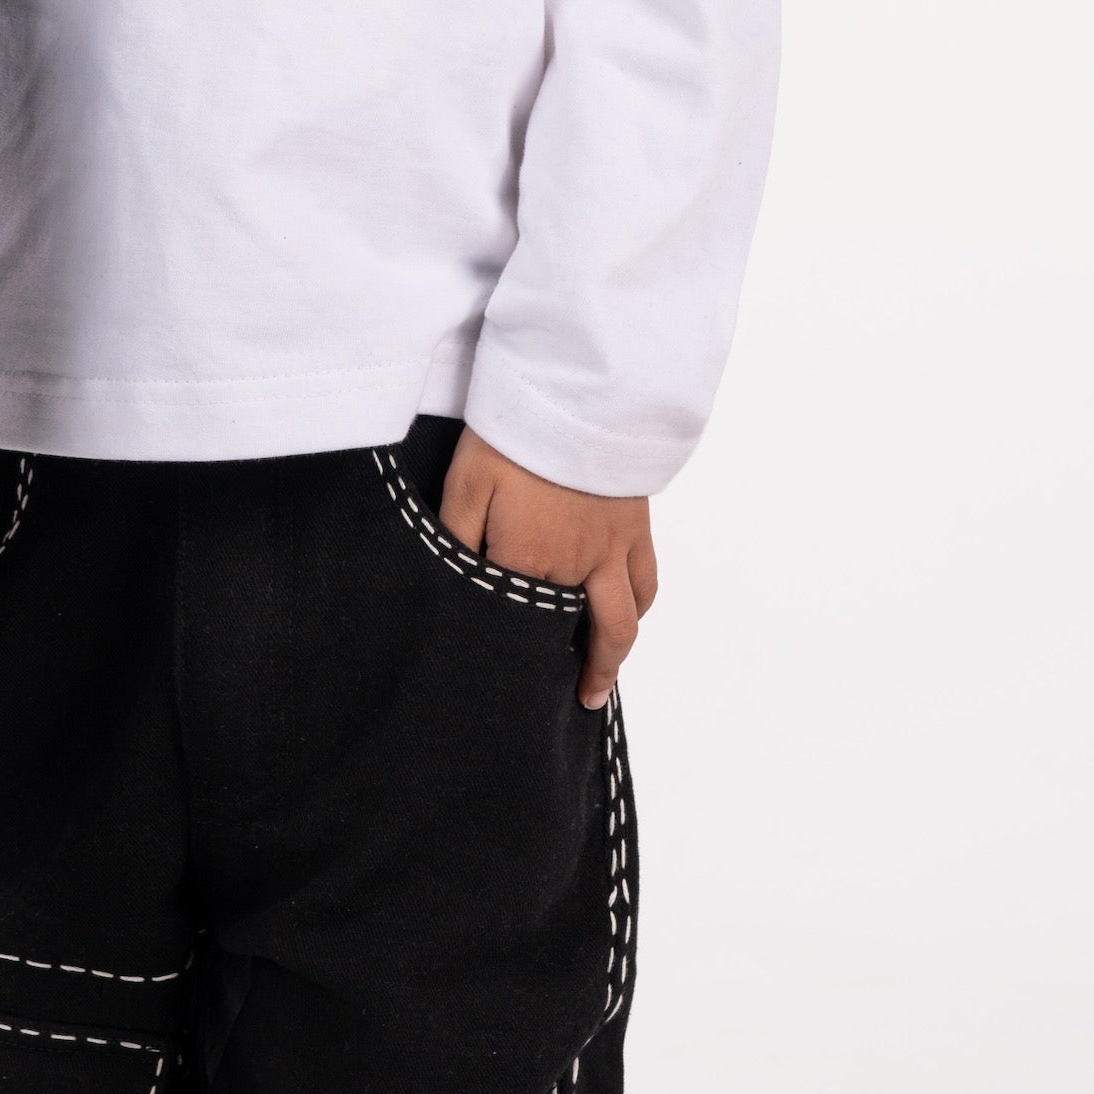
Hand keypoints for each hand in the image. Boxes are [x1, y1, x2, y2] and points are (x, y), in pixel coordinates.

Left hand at [442, 426, 657, 709]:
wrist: (578, 393)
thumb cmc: (515, 436)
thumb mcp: (466, 484)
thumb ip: (455, 538)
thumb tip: (448, 583)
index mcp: (528, 561)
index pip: (518, 623)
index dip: (513, 651)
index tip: (506, 679)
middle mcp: (577, 567)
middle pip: (582, 635)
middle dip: (583, 673)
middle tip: (579, 700)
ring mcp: (612, 549)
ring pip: (622, 619)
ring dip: (614, 652)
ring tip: (602, 674)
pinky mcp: (635, 526)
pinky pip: (645, 581)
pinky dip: (639, 607)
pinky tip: (630, 613)